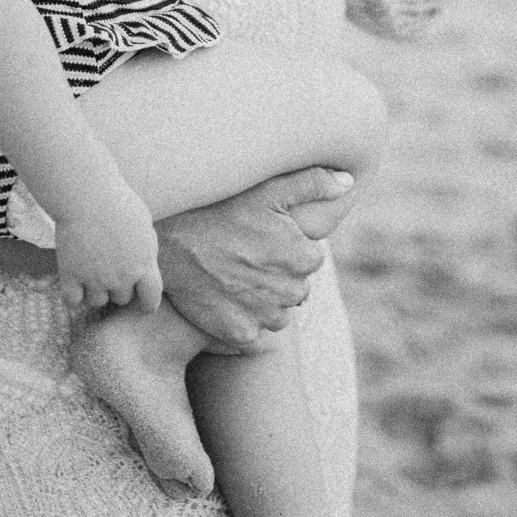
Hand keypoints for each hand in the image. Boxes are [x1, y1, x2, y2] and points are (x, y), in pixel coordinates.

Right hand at [54, 182, 162, 313]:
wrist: (87, 196)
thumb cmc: (117, 202)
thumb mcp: (144, 225)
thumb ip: (146, 250)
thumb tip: (144, 264)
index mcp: (143, 265)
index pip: (152, 299)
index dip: (147, 303)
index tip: (142, 302)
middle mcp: (122, 278)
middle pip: (121, 298)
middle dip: (117, 286)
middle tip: (107, 265)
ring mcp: (96, 279)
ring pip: (97, 301)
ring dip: (94, 290)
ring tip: (89, 268)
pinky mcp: (71, 276)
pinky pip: (72, 301)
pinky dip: (73, 294)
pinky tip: (73, 280)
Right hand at [155, 167, 353, 350]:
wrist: (168, 241)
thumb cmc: (218, 208)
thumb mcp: (267, 188)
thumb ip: (312, 183)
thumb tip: (348, 182)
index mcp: (302, 257)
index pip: (309, 259)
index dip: (286, 247)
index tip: (260, 236)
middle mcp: (289, 292)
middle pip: (295, 288)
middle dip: (277, 275)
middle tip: (244, 254)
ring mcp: (263, 316)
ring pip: (277, 313)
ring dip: (264, 300)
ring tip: (233, 274)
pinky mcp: (239, 335)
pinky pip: (254, 333)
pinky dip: (243, 319)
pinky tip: (224, 295)